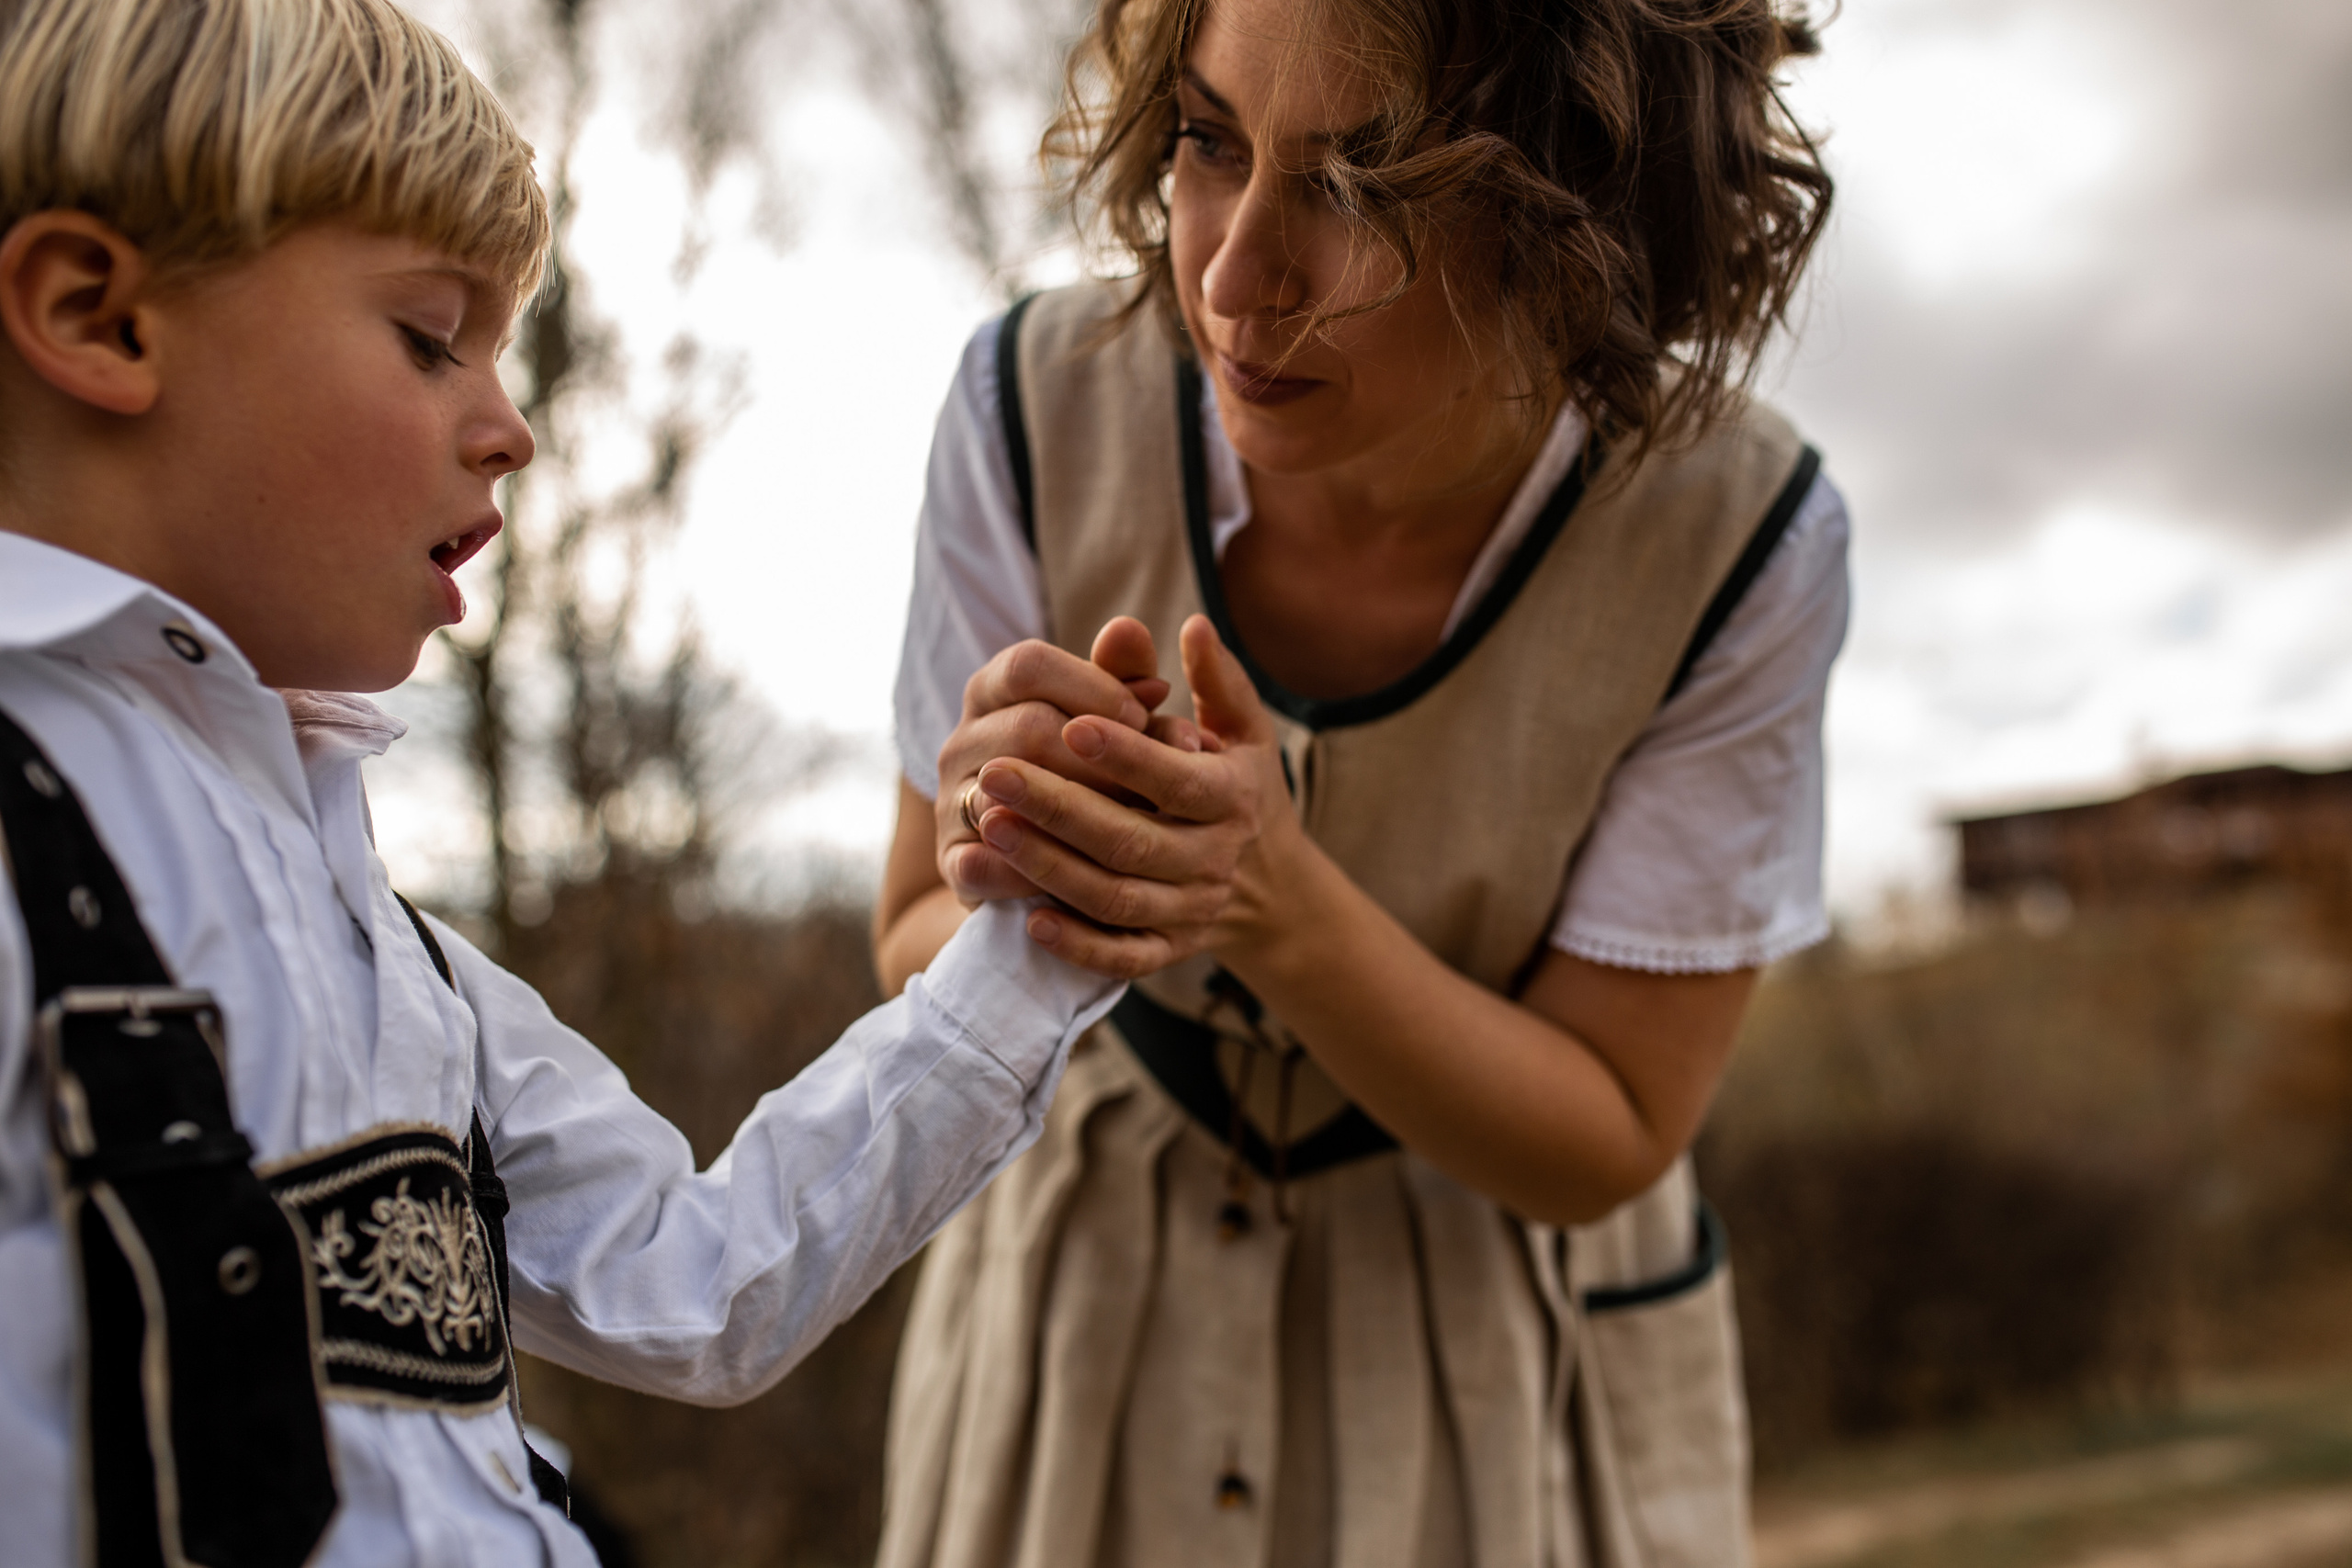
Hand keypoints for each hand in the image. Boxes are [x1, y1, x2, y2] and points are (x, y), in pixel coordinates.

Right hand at [936, 618, 1199, 903]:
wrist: (1042, 860)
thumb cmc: (1090, 772)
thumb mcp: (1110, 720)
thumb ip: (1120, 676)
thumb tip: (1131, 631)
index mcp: (993, 690)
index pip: (1027, 663)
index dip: (1092, 686)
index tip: (1143, 714)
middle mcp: (962, 740)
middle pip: (1025, 727)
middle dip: (1098, 753)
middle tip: (1151, 778)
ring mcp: (950, 801)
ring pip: (1007, 795)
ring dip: (1078, 809)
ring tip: (1132, 822)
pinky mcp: (953, 862)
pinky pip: (986, 862)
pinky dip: (1037, 868)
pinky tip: (1086, 871)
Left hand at [969, 615, 1299, 977]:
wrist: (1274, 887)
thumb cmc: (1242, 787)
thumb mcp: (1243, 731)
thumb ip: (1216, 680)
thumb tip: (1193, 625)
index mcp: (1231, 797)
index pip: (1174, 777)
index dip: (1124, 755)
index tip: (1068, 724)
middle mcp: (1214, 859)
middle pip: (1131, 841)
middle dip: (1059, 808)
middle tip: (994, 773)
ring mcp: (1191, 911)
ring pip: (1115, 897)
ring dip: (1050, 868)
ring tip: (989, 827)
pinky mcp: (1169, 951)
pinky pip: (1122, 957)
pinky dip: (1078, 945)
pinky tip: (1028, 917)